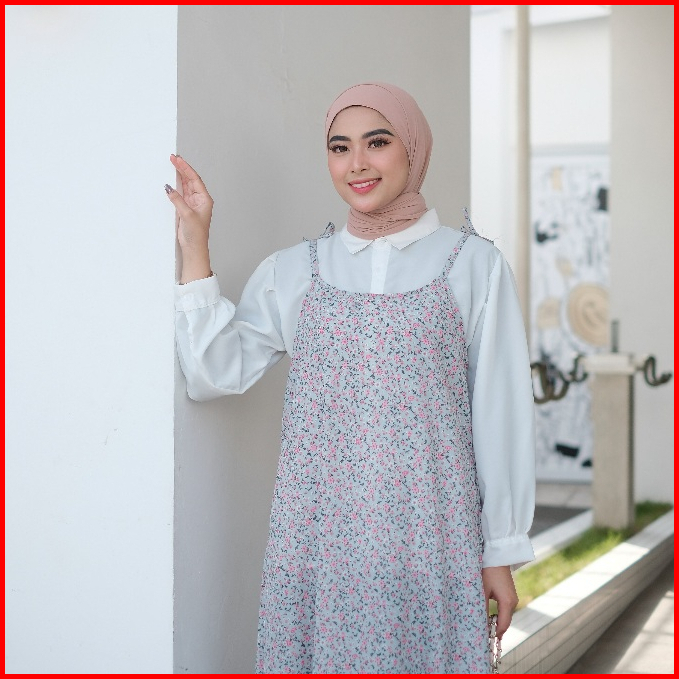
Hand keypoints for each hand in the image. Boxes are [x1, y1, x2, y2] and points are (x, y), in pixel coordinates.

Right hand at [166, 154, 212, 282]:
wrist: (194, 248)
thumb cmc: (196, 235)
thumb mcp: (187, 215)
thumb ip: (178, 200)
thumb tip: (169, 188)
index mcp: (204, 199)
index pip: (194, 179)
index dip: (185, 168)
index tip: (177, 159)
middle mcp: (199, 200)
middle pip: (190, 180)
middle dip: (182, 168)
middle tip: (172, 158)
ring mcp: (192, 204)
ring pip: (185, 185)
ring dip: (178, 176)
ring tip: (171, 165)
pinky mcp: (185, 209)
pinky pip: (180, 194)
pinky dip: (175, 187)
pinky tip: (170, 181)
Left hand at [482, 565, 518, 639]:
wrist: (496, 555)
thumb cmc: (488, 571)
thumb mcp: (482, 590)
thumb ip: (482, 608)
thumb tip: (480, 623)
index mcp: (507, 602)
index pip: (503, 625)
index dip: (495, 634)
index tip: (486, 640)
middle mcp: (513, 602)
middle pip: (505, 622)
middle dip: (495, 629)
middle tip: (484, 636)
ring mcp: (512, 597)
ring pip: (505, 615)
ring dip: (496, 622)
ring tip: (485, 628)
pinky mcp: (509, 593)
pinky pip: (505, 609)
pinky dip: (499, 615)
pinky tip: (489, 616)